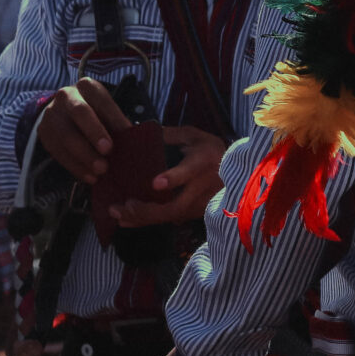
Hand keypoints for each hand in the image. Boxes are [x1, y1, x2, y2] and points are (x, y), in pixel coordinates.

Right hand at [37, 77, 130, 182]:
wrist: (63, 112)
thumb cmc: (94, 112)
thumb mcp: (106, 110)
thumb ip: (116, 122)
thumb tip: (133, 142)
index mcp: (87, 87)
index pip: (102, 100)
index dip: (114, 117)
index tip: (126, 133)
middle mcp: (66, 96)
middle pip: (80, 113)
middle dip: (95, 132)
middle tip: (108, 151)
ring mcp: (52, 114)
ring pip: (66, 135)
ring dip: (84, 156)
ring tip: (100, 171)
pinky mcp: (43, 133)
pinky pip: (57, 152)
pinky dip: (74, 167)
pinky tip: (88, 177)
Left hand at [109, 126, 227, 227]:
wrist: (238, 174)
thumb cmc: (211, 151)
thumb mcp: (194, 136)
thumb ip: (171, 135)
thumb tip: (142, 133)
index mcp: (203, 161)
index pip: (189, 171)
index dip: (173, 178)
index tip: (156, 183)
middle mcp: (202, 187)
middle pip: (175, 206)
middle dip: (147, 209)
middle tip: (124, 205)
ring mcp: (199, 205)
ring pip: (169, 217)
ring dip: (141, 218)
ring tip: (116, 214)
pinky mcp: (193, 214)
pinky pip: (167, 221)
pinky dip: (145, 222)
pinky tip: (125, 220)